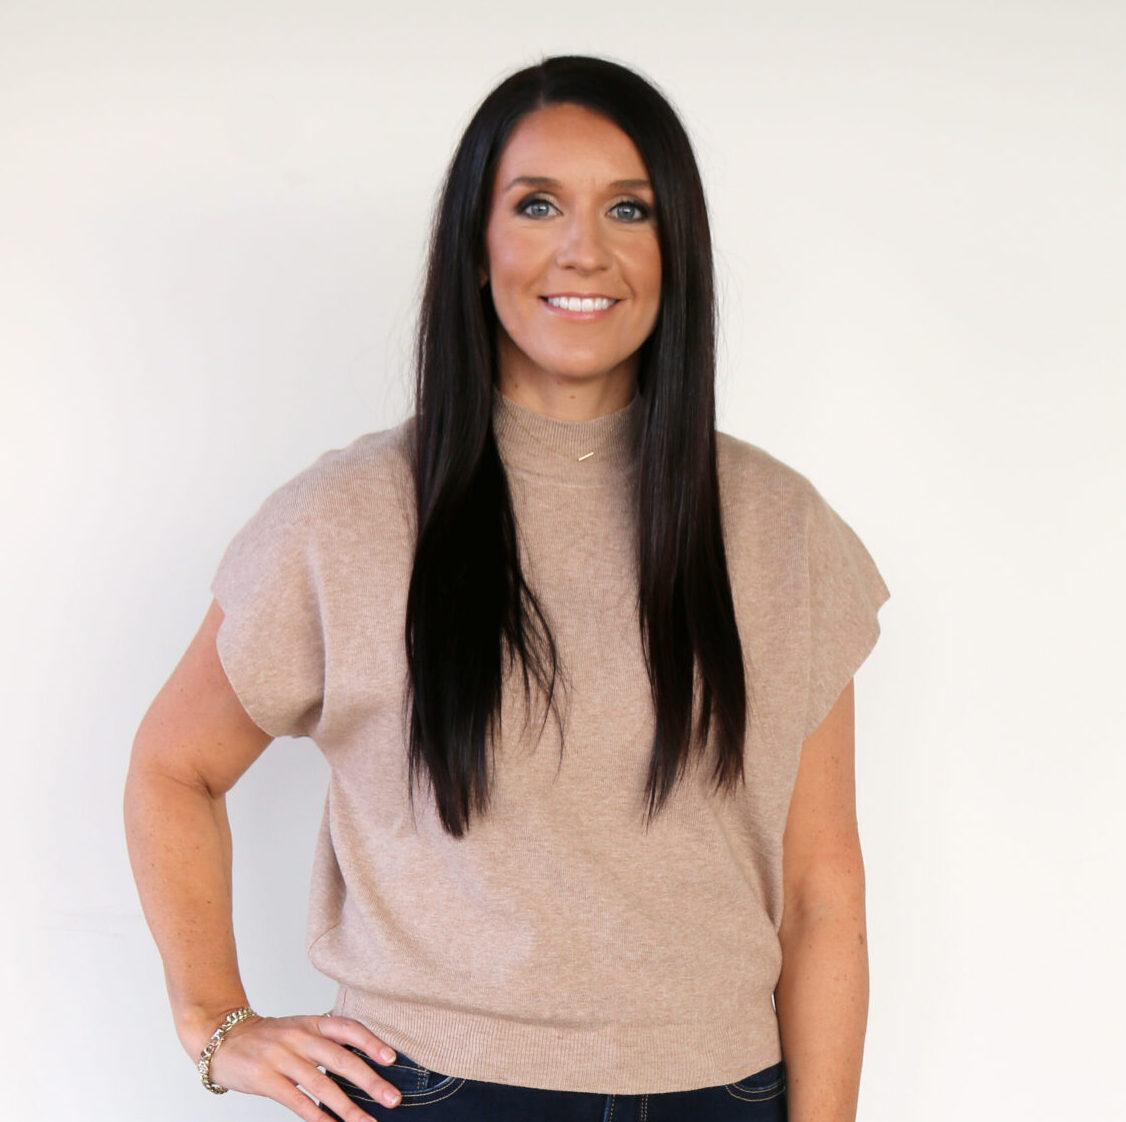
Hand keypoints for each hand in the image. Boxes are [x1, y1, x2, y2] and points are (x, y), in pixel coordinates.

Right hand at [204, 1013, 403, 1119]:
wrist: (224, 1038)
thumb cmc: (269, 1037)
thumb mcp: (300, 1028)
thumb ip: (327, 1038)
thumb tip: (364, 1056)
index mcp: (312, 1023)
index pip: (348, 1028)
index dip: (371, 1042)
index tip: (392, 1059)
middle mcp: (300, 1038)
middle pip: (341, 1059)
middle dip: (370, 1081)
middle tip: (393, 1099)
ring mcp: (282, 1058)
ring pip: (322, 1084)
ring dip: (348, 1107)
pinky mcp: (265, 1079)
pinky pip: (296, 1101)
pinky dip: (317, 1116)